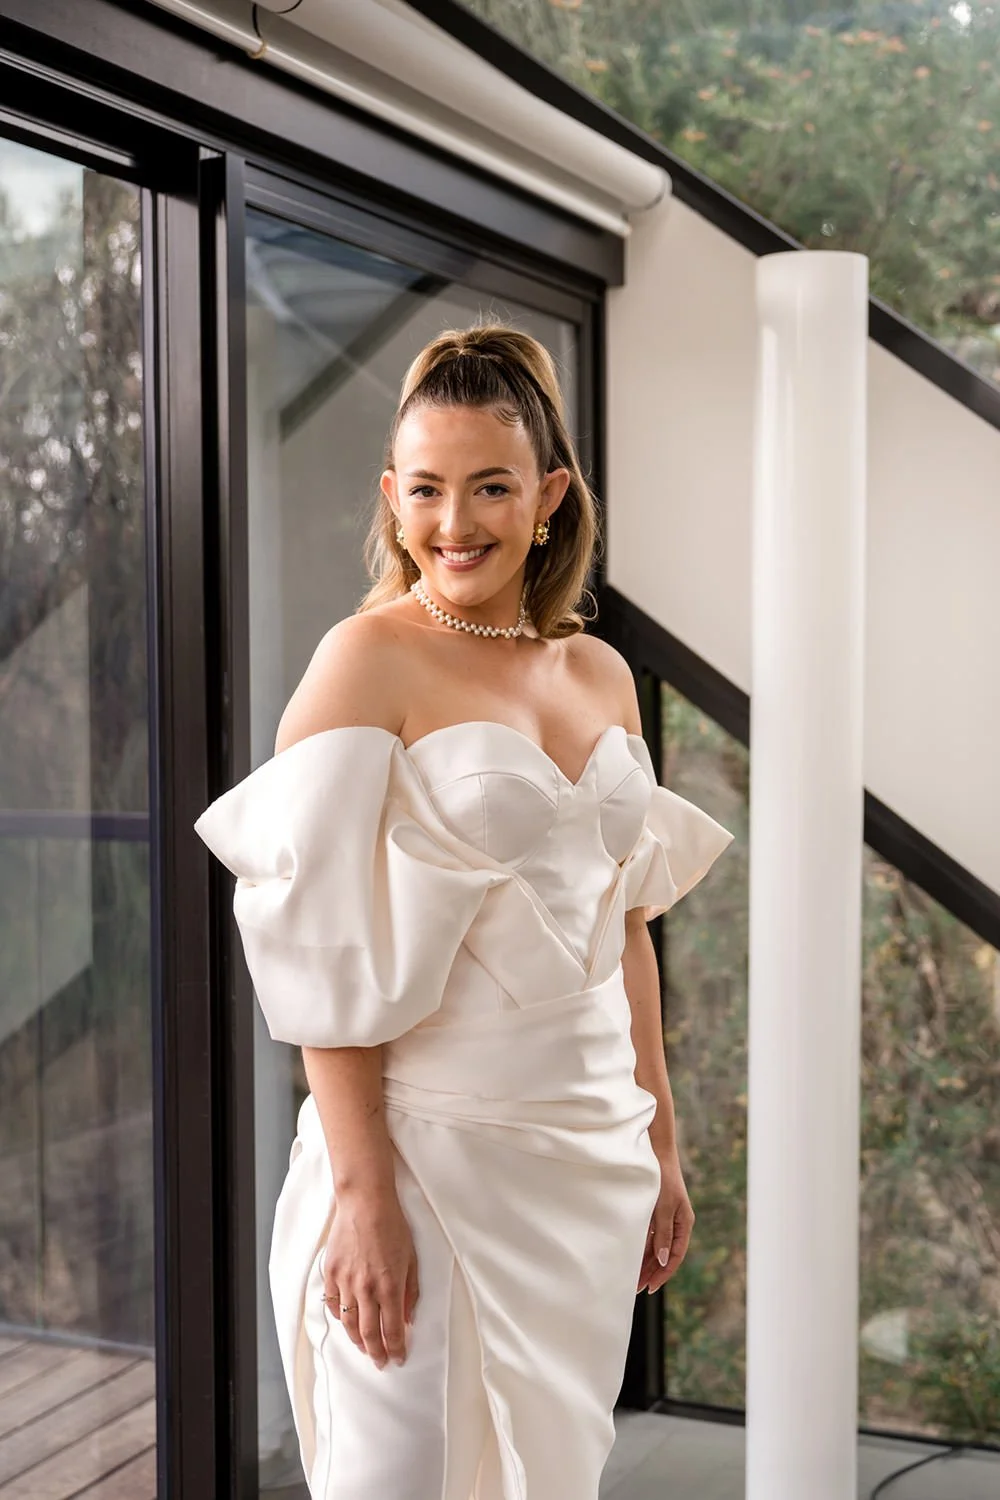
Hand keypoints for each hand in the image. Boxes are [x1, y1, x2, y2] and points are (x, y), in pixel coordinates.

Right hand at [323, 1187, 419, 1367]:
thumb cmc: (392, 1226)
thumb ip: (410, 1292)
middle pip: (369, 1334)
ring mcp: (346, 1282)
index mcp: (390, 1287)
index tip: (398, 1358)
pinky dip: (341, 1317)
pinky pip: (334, 1304)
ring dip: (357, 1340)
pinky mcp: (331, 1273)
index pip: (393, 1330)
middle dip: (377, 1353)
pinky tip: (347, 1321)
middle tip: (380, 1362)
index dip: (396, 1349)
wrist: (365, 1203)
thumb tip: (408, 1318)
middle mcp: (366, 1289)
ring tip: (364, 1348)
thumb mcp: (411, 1258)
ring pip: (349, 1323)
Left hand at [636, 1149, 694, 1294]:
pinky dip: (642, 1248)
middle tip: (637, 1289)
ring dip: (646, 1263)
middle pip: (666, 1255)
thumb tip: (664, 1260)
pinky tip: (632, 1258)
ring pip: (657, 1247)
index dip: (664, 1273)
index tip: (650, 1287)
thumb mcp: (663, 1207)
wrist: (656, 1154)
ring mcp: (666, 1219)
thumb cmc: (662, 1179)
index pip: (675, 1256)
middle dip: (652, 1272)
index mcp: (684, 1223)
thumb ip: (663, 1233)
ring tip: (632, 1279)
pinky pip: (650, 1237)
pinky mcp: (655, 1213)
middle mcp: (676, 1224)